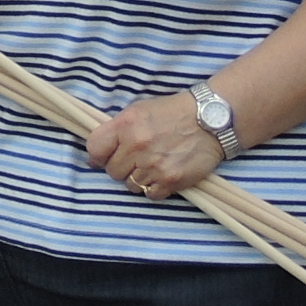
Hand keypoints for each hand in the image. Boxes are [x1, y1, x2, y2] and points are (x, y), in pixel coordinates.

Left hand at [86, 91, 226, 202]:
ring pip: (131, 185)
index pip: (95, 148)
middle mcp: (137, 146)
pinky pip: (150, 194)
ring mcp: (153, 165)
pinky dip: (155, 188)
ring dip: (139, 178)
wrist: (210, 119)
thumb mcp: (139, 110)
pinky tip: (162, 174)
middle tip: (136, 159)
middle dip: (121, 167)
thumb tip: (97, 154)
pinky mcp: (170, 180)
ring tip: (152, 165)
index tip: (103, 158)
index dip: (98, 155)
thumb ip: (117, 130)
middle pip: (113, 171)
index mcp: (125, 125)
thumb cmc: (172, 113)